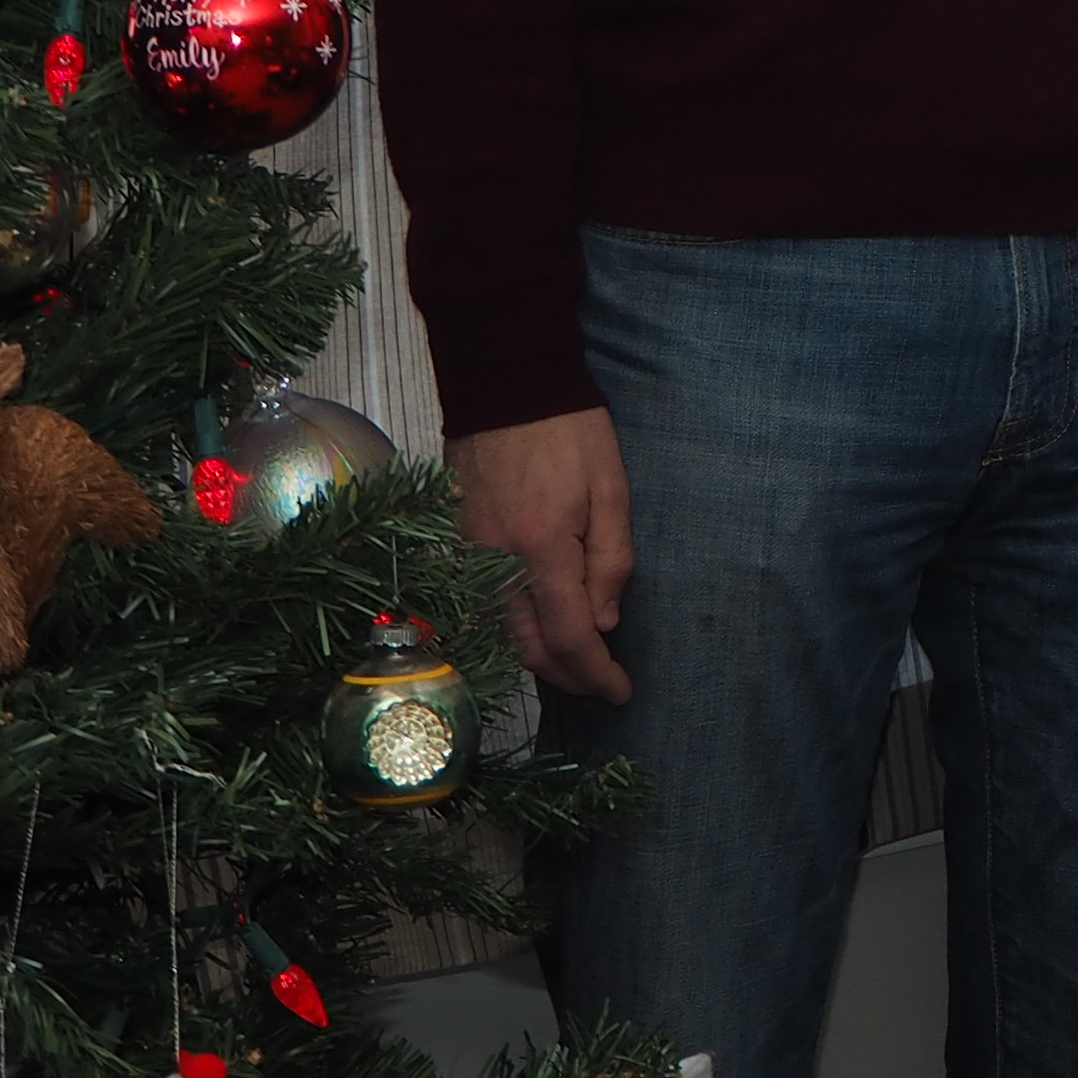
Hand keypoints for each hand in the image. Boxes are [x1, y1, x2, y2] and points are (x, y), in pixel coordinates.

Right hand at [451, 407, 636, 700]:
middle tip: (601, 683)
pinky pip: (482, 604)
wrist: (506, 385)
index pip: (570, 637)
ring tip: (576, 663)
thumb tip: (604, 622)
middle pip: (528, 647)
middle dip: (568, 676)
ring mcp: (468, 554)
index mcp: (543, 549)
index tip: (621, 692)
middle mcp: (496, 562)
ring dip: (539, 657)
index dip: (597, 673)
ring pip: (502, 631)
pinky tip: (538, 626)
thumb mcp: (612, 490)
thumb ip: (611, 561)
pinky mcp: (456, 543)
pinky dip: (512, 628)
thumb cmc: (571, 432)